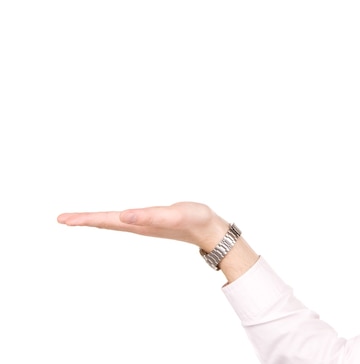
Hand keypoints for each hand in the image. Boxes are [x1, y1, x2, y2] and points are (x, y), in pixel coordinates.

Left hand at [57, 202, 229, 249]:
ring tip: (80, 219)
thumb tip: (122, 216)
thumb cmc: (194, 220)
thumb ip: (148, 216)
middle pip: (105, 223)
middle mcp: (138, 225)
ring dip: (96, 220)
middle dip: (84, 221)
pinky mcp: (153, 221)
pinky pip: (126, 220)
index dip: (85, 219)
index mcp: (138, 223)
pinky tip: (115, 218)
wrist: (210, 231)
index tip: (63, 219)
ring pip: (114, 223)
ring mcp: (145, 224)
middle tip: (62, 219)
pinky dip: (113, 218)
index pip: (105, 220)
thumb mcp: (171, 215)